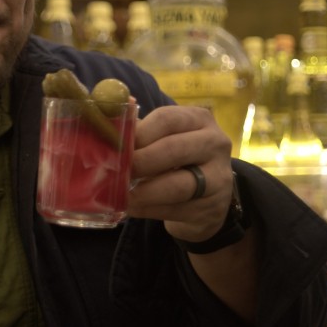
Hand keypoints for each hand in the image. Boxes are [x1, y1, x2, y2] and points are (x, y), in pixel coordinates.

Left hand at [127, 105, 233, 242]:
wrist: (206, 198)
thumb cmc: (175, 160)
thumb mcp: (162, 139)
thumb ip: (138, 130)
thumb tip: (107, 117)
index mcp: (198, 119)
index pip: (166, 119)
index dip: (138, 134)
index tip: (116, 147)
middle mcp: (215, 143)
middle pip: (173, 149)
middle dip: (140, 162)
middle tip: (117, 172)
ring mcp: (219, 176)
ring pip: (178, 185)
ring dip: (144, 192)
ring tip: (122, 195)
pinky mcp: (213, 207)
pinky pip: (176, 209)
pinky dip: (148, 210)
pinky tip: (132, 208)